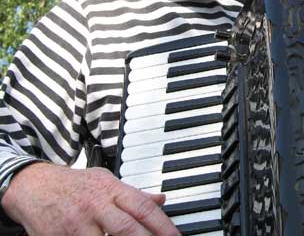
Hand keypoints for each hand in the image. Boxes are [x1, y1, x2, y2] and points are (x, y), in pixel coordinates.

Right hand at [1, 162, 180, 235]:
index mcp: (111, 190)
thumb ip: (134, 193)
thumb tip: (161, 200)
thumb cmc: (75, 184)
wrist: (34, 186)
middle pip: (127, 229)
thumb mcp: (106, 181)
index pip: (143, 208)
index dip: (162, 225)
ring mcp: (76, 225)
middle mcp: (95, 206)